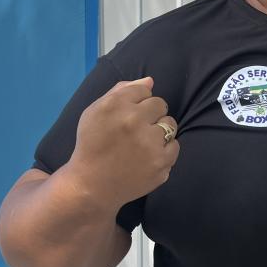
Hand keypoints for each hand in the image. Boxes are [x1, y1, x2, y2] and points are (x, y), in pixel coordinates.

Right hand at [66, 76, 179, 210]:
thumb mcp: (95, 112)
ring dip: (160, 130)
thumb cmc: (91, 144)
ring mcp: (150, 144)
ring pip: (170, 124)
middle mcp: (134, 121)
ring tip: (143, 143)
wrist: (92, 186)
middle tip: (136, 129)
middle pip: (160, 104)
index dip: (137, 101)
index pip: (143, 89)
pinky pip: (174, 146)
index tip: (128, 114)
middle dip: (150, 114)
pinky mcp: (161, 164)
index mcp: (115, 105)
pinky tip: (148, 156)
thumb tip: (150, 81)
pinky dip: (164, 150)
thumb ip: (121, 91)